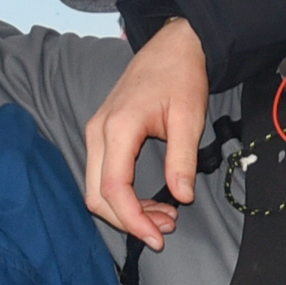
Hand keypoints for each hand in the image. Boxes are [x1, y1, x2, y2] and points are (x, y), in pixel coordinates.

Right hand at [83, 22, 212, 248]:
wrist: (172, 47)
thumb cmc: (180, 76)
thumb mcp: (189, 118)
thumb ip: (183, 159)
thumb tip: (181, 196)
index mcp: (119, 127)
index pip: (114, 188)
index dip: (133, 219)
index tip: (157, 237)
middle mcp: (99, 132)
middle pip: (97, 195)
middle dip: (129, 220)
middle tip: (165, 229)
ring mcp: (96, 133)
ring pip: (97, 188)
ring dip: (126, 210)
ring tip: (165, 217)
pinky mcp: (102, 135)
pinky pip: (103, 175)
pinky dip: (123, 196)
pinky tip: (151, 201)